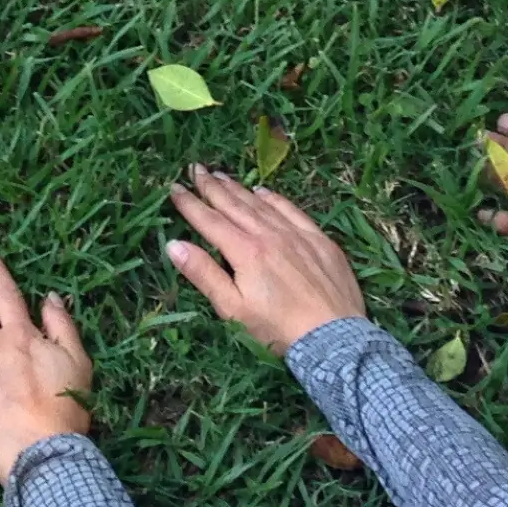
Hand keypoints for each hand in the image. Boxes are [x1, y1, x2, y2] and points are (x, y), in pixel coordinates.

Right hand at [165, 166, 365, 355]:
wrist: (333, 338)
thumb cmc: (277, 329)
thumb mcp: (233, 309)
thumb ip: (203, 274)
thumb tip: (174, 244)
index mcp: (245, 251)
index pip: (210, 221)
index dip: (190, 204)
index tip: (174, 187)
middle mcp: (269, 234)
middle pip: (234, 205)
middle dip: (211, 186)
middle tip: (195, 168)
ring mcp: (296, 234)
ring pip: (260, 204)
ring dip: (238, 188)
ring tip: (221, 175)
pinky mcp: (319, 240)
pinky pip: (291, 210)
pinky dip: (274, 198)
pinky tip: (263, 191)